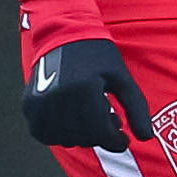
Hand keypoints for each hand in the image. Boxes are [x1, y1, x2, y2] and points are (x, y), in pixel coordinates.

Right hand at [24, 37, 154, 148]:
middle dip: (101, 134)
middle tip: (109, 118)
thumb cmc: (97, 56)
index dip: (116, 141)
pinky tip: (71, 119)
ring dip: (81, 135)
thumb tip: (146, 138)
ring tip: (90, 115)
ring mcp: (40, 102)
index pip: (101, 132)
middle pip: (84, 138)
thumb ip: (136, 108)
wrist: (64, 35)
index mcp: (84, 88)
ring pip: (64, 139)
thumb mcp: (122, 78)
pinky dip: (59, 133)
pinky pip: (43, 134)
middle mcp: (59, 96)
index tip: (124, 138)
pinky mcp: (29, 104)